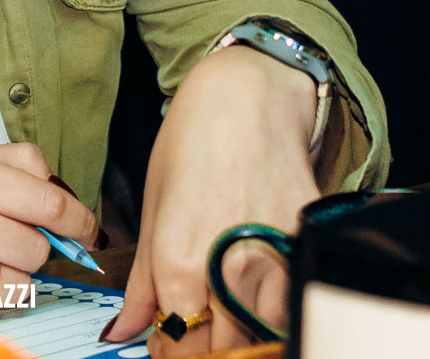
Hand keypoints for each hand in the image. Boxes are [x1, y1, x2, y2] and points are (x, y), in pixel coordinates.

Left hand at [109, 46, 319, 353]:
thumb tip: (123, 331)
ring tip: (226, 320)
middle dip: (203, 353)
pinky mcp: (306, 246)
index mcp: (180, 263)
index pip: (177, 349)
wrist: (246, 96)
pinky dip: (277, 312)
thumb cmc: (192, 143)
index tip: (166, 347)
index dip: (168, 354)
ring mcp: (274, 260)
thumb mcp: (152, 212)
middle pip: (221, 352)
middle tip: (194, 335)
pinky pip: (295, 302)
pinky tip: (260, 298)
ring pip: (262, 337)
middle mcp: (228, 269)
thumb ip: (142, 284)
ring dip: (241, 339)